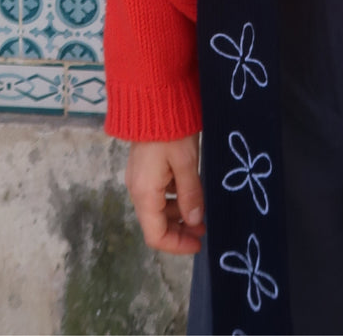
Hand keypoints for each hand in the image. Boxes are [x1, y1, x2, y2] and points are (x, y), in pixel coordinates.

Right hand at [125, 135, 205, 254]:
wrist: (154, 98)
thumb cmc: (171, 130)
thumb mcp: (187, 163)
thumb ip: (191, 194)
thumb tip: (194, 221)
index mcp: (145, 193)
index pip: (156, 235)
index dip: (177, 245)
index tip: (198, 243)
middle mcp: (137, 189)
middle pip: (156, 223)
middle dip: (180, 230)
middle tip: (204, 228)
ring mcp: (139, 178)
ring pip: (158, 208)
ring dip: (178, 214)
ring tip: (201, 211)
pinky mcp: (144, 167)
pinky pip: (158, 192)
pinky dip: (174, 198)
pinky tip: (191, 191)